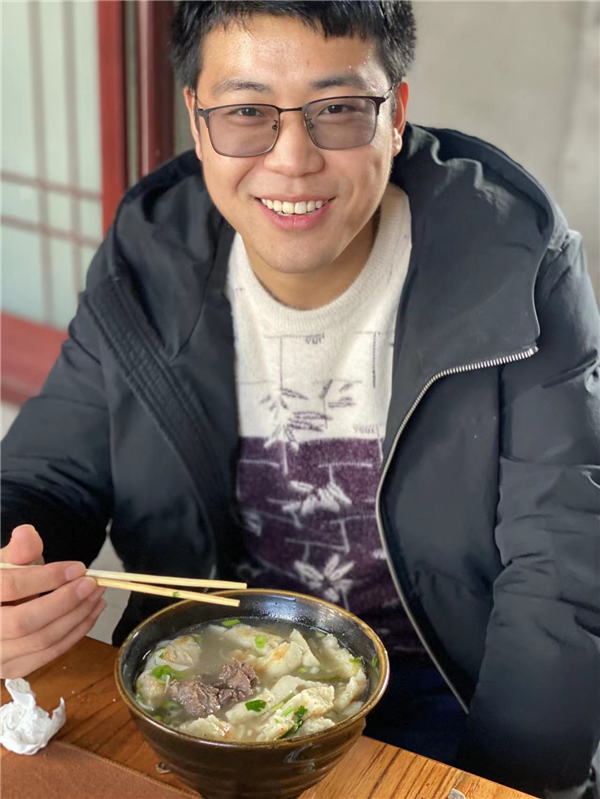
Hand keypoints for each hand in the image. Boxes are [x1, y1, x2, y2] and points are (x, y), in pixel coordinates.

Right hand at [0, 524, 106, 678]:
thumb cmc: (2, 582)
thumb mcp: (5, 562)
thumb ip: (19, 550)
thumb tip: (27, 533)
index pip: (10, 587)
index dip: (46, 577)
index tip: (78, 568)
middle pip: (26, 621)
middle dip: (66, 601)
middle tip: (93, 583)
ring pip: (42, 640)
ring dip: (78, 616)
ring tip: (98, 594)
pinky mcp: (13, 669)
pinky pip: (50, 654)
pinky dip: (76, 633)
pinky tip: (91, 612)